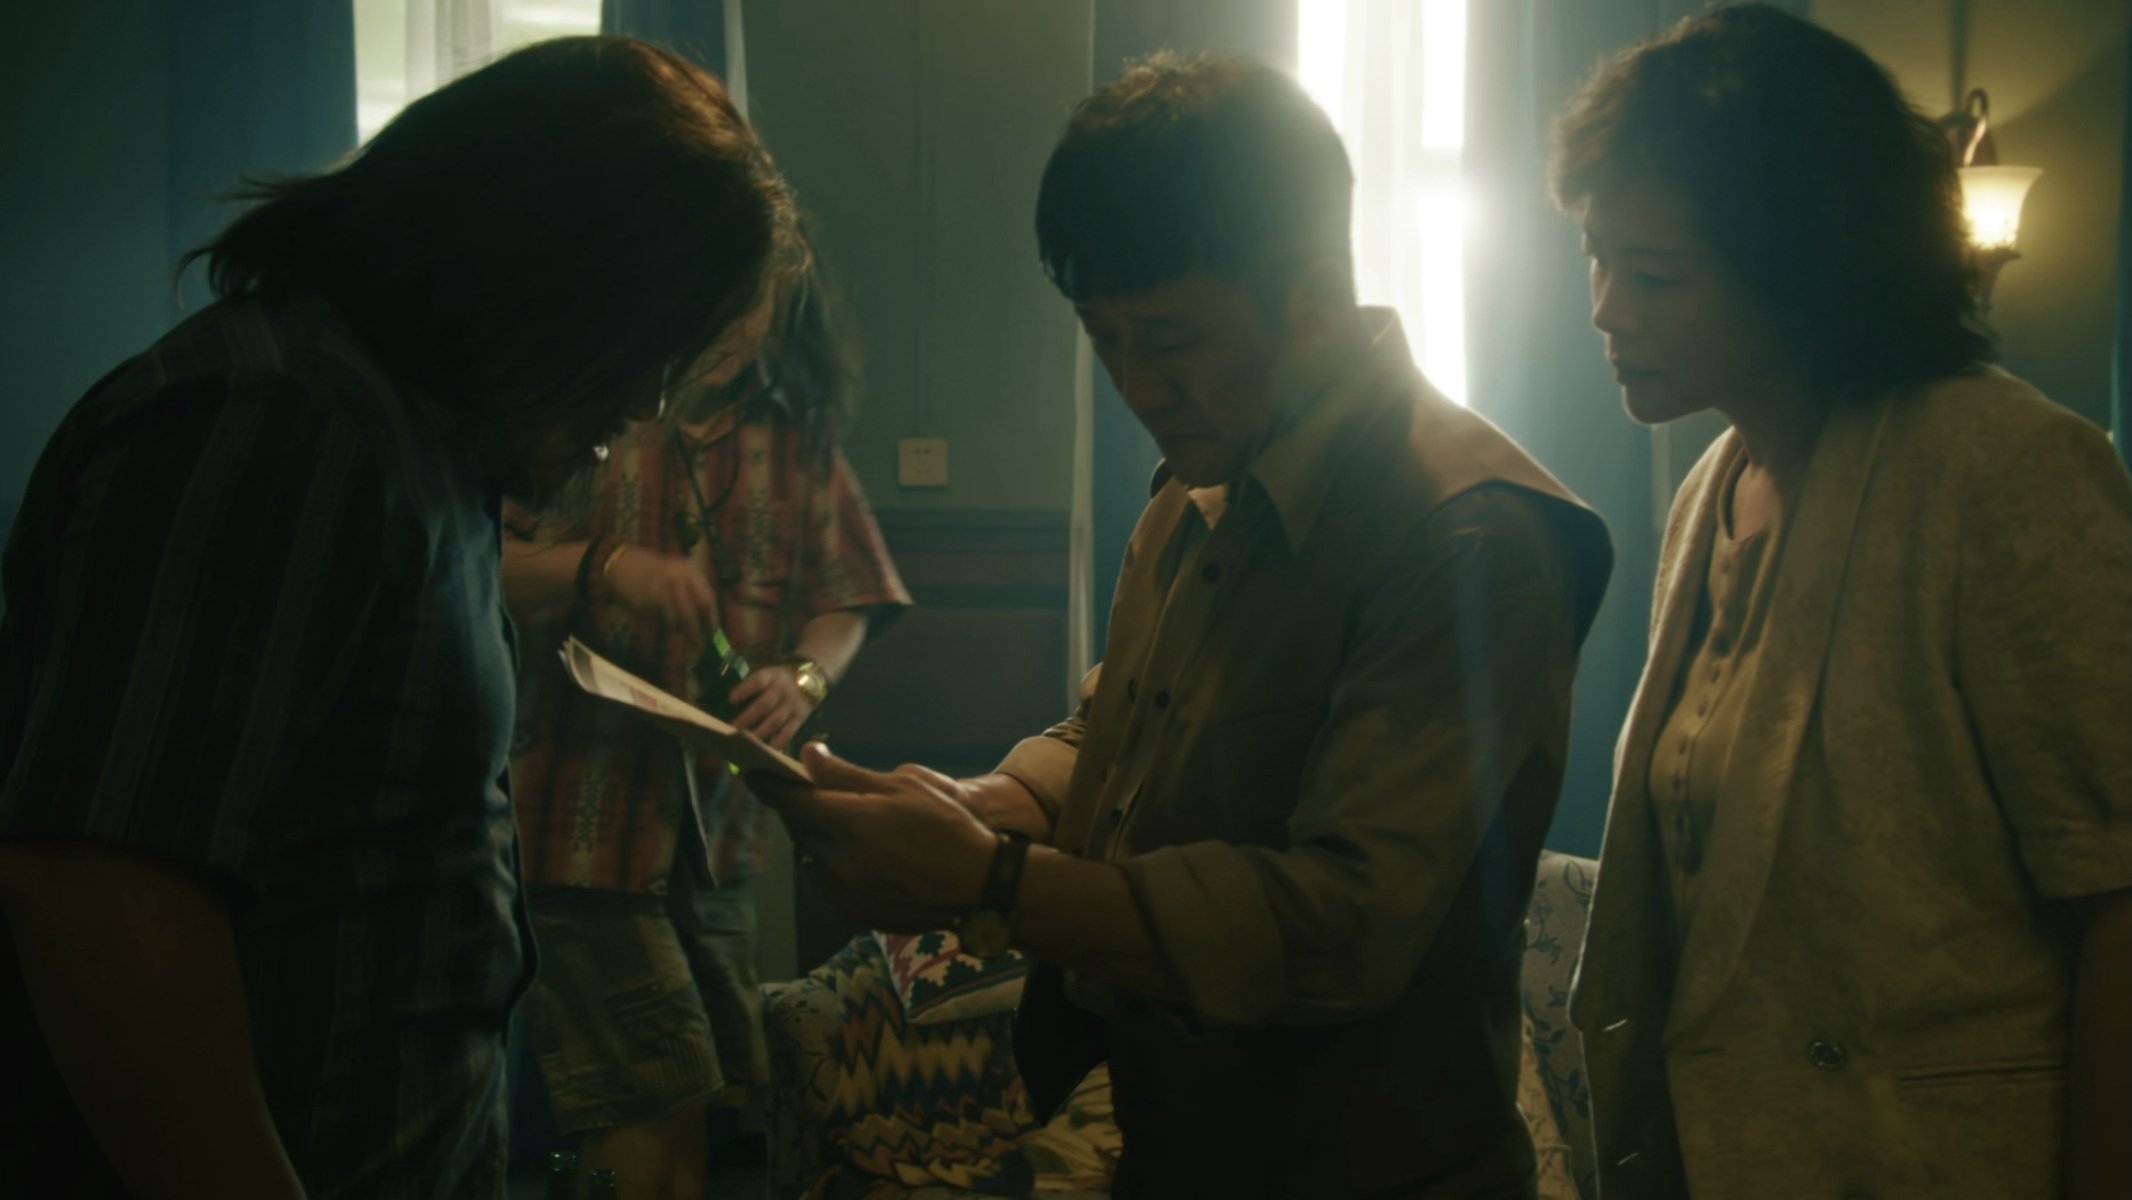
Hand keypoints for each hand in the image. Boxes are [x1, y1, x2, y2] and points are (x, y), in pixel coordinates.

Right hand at [605, 549, 715, 646]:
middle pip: (693, 613)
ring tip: (676, 630)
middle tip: (700, 646)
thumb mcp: (678, 574)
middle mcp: (677, 578)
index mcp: (689, 571)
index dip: (711, 619)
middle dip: (697, 632)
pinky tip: (660, 621)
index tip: (712, 634)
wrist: (622, 564)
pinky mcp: (646, 601)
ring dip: (678, 630)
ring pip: (676, 620)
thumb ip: (692, 593)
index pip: (708, 599)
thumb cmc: (654, 572)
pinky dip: (664, 625)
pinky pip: (661, 620)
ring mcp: (661, 589)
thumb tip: (706, 624)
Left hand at [728, 665, 815, 750]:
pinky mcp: (799, 718)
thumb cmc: (779, 677)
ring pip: (775, 721)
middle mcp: (782, 690)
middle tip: (733, 728)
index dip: (745, 690)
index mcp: (772, 676)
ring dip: (760, 733)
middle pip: (764, 705)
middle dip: (748, 717)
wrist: (813, 679)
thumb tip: (729, 684)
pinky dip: (778, 743)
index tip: (731, 699)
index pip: (758, 681)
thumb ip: (750, 677)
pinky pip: (788, 732)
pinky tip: (766, 750)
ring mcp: (792, 705)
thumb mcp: (767, 669)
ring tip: (746, 742)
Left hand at [752, 744, 995, 932]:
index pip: (791, 800)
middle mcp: (837, 859)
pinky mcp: (853, 913)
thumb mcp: (904, 785)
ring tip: (847, 830)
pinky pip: (829, 884)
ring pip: (813, 859)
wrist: (980, 886)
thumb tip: (809, 756)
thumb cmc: (948, 825)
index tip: (751, 773)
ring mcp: (842, 891)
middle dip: (800, 811)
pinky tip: (864, 861)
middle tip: (813, 797)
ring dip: (819, 841)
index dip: (767, 785)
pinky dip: (835, 868)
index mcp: (848, 821)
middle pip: (800, 829)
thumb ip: (849, 776)